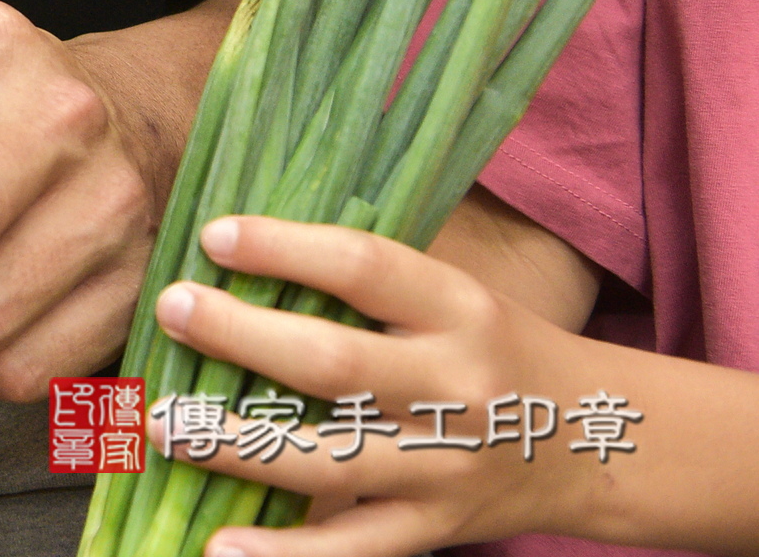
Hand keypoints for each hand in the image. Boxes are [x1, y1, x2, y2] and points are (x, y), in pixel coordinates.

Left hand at [149, 215, 598, 556]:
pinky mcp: (433, 528)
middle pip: (334, 364)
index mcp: (459, 309)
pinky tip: (217, 545)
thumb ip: (365, 281)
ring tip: (160, 422)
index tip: (214, 235)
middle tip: (171, 309)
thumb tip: (236, 246)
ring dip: (233, 443)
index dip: (286, 249)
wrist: (601, 441)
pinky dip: (282, 555)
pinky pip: (350, 549)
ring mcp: (444, 467)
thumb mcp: (451, 295)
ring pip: (327, 459)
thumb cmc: (491, 349)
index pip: (365, 268)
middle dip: (240, 336)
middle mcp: (455, 388)